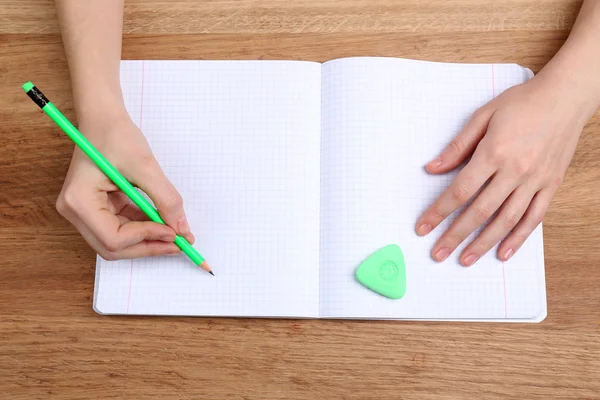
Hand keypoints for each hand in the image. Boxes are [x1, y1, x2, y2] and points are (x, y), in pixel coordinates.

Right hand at [56, 113, 193, 259]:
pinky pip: (122, 228)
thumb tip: (181, 229)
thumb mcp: (145, 166)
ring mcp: (84, 212)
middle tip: (180, 243)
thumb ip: (165, 199)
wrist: (104, 119)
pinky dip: (144, 229)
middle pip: (113, 247)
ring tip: (175, 234)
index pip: (113, 237)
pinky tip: (163, 223)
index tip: (174, 232)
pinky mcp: (97, 209)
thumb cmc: (116, 135)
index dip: (146, 238)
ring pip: (118, 242)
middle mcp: (75, 211)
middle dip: (148, 246)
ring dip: (148, 240)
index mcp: (79, 200)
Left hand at [415, 75, 591, 265]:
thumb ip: (457, 146)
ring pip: (506, 220)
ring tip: (465, 260)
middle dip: (455, 235)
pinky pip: (534, 217)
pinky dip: (519, 238)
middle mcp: (515, 170)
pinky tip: (503, 252)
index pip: (460, 190)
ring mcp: (536, 180)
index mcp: (494, 152)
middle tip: (438, 253)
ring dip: (484, 243)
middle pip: (480, 211)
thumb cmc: (522, 103)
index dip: (438, 212)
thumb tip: (433, 169)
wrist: (566, 96)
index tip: (423, 227)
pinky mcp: (551, 185)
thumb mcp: (483, 116)